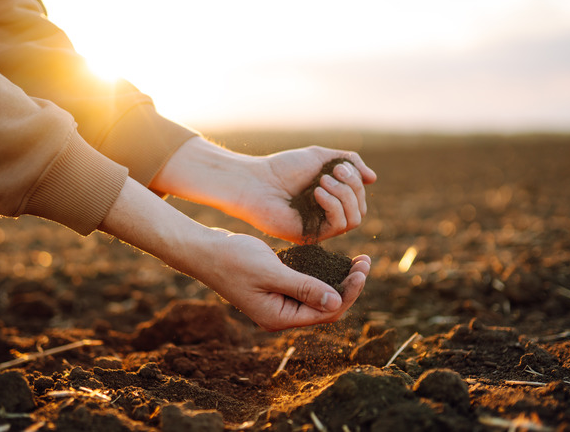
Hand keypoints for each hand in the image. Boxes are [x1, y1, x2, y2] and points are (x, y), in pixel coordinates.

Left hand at [150, 138, 376, 243]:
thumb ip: (349, 162)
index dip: (356, 181)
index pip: (359, 198)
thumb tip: (373, 179)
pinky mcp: (311, 236)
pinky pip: (338, 226)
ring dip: (344, 196)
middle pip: (360, 209)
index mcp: (331, 199)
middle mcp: (327, 216)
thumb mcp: (321, 157)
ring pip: (354, 219)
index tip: (338, 166)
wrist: (256, 181)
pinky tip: (317, 193)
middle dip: (352, 188)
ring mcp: (320, 228)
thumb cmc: (283, 168)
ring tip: (322, 182)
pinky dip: (333, 206)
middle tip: (332, 173)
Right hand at [195, 232, 370, 330]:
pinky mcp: (276, 288)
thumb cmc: (233, 260)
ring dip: (339, 280)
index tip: (362, 270)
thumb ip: (303, 287)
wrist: (204, 251)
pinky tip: (335, 261)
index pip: (326, 312)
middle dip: (349, 286)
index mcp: (280, 318)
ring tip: (358, 261)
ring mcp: (278, 302)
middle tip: (365, 261)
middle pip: (326, 307)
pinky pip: (307, 286)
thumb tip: (337, 302)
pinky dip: (323, 275)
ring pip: (319, 296)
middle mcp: (281, 315)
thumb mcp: (271, 272)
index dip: (349, 293)